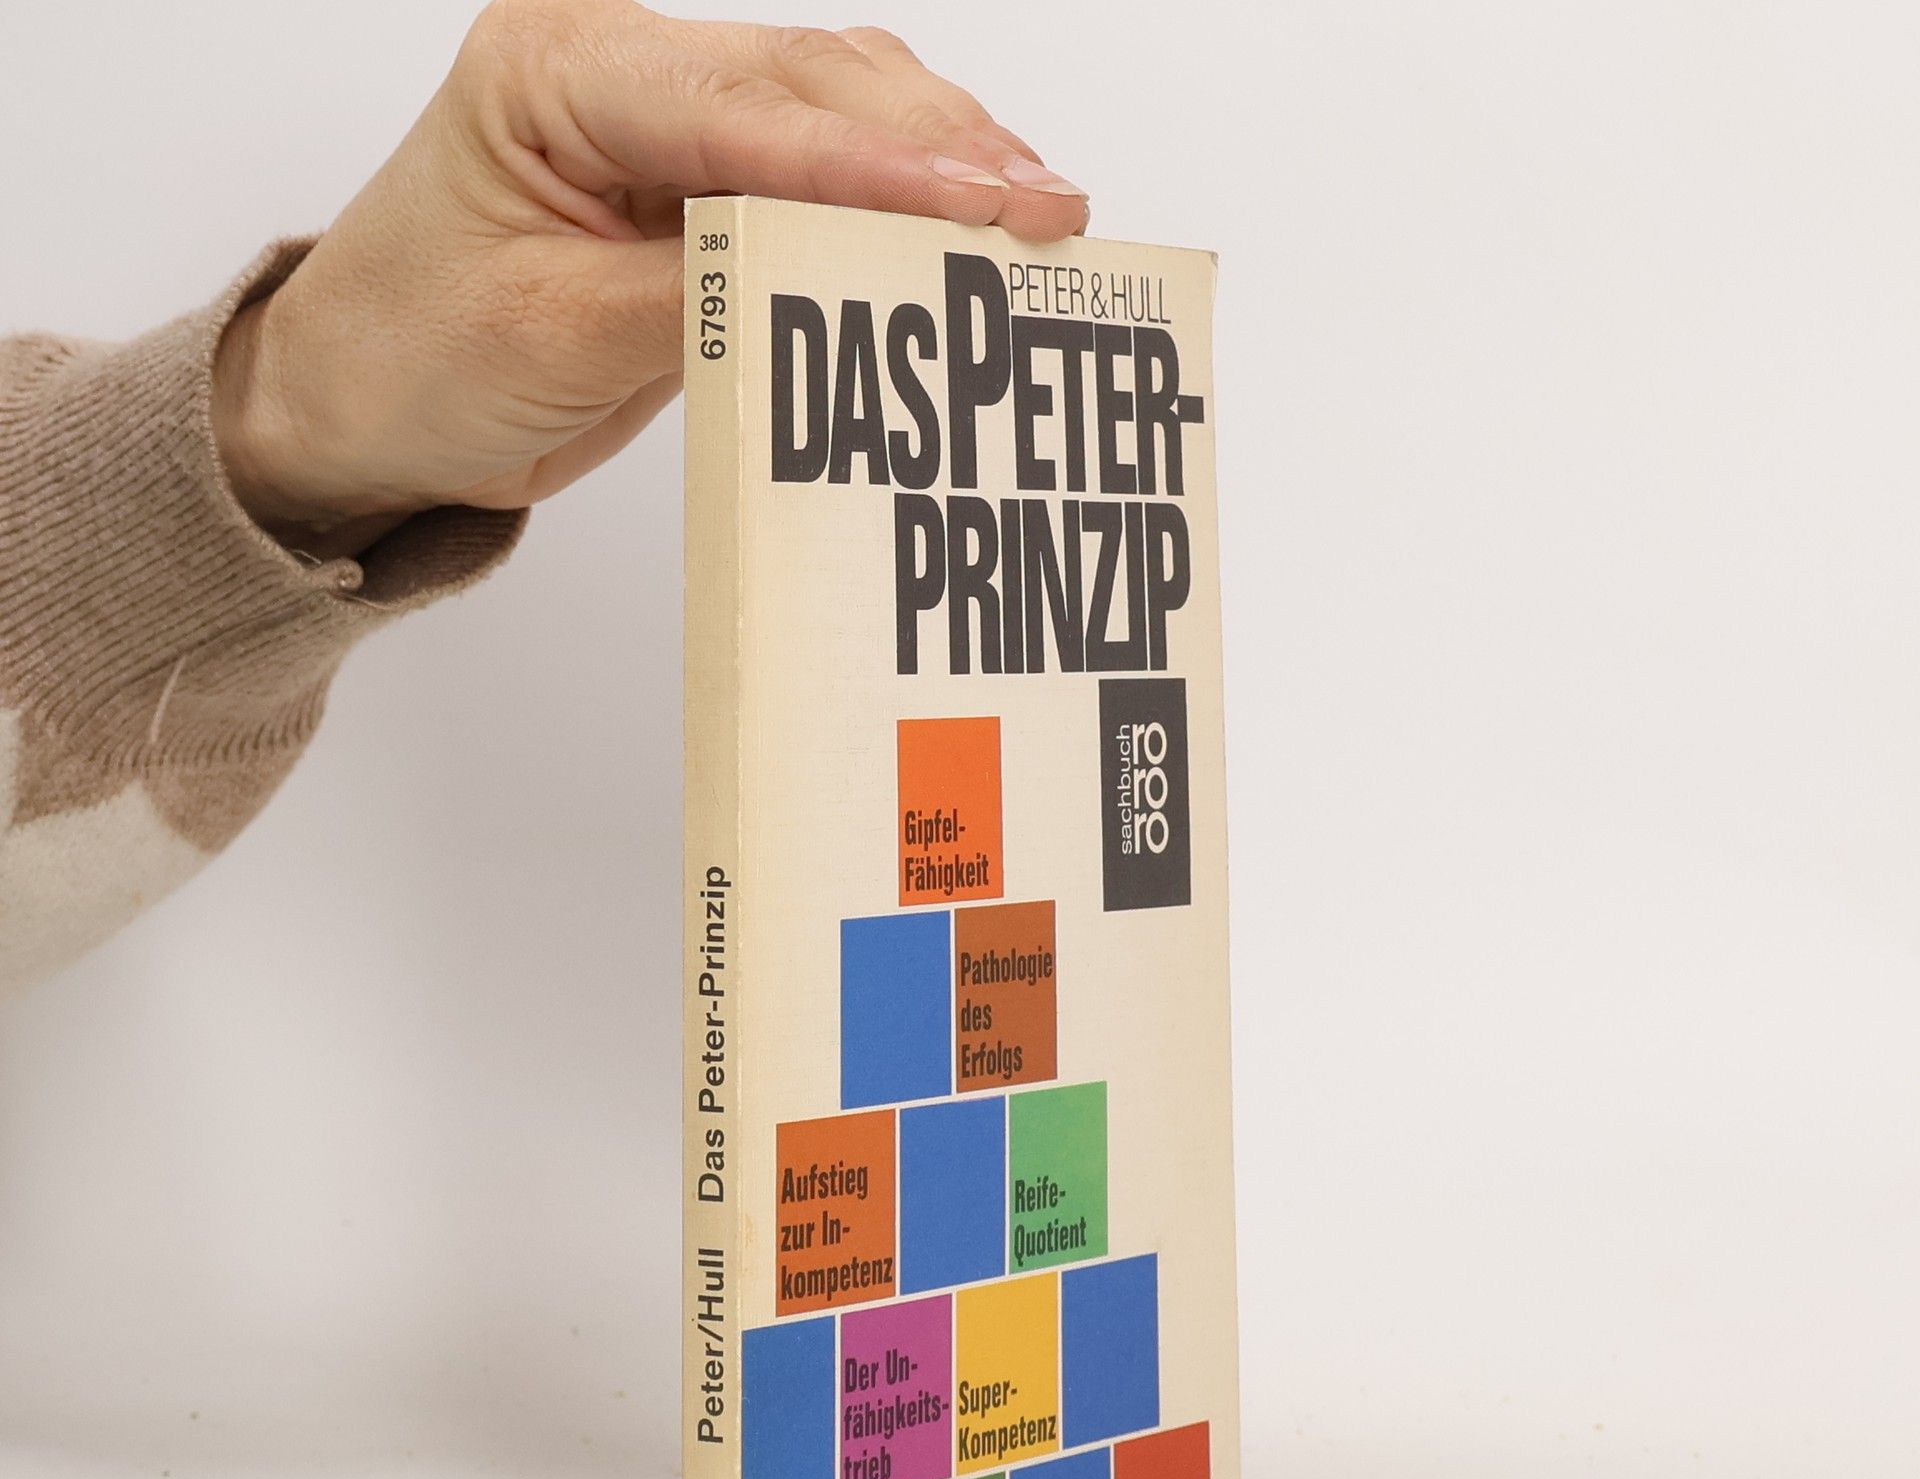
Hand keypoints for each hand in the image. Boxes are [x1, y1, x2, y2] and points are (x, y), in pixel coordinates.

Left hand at [211, 1, 1088, 554]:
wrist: (360, 408)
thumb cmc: (411, 359)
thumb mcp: (552, 339)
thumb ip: (697, 295)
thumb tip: (835, 271)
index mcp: (555, 72)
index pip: (749, 110)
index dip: (881, 160)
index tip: (990, 197)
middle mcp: (618, 70)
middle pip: (812, 83)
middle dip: (940, 144)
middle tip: (1052, 209)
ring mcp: (661, 122)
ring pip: (830, 108)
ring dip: (936, 156)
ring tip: (1036, 214)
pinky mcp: (691, 186)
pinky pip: (813, 174)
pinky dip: (892, 200)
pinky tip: (962, 225)